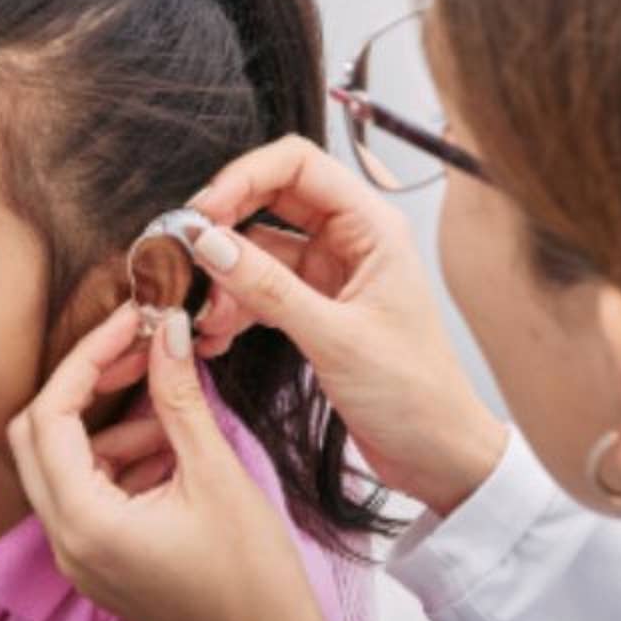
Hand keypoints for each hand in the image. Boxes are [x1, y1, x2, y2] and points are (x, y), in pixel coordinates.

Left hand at [8, 302, 341, 620]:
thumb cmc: (255, 577)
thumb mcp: (217, 474)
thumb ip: (179, 397)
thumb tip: (165, 329)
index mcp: (84, 524)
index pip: (50, 416)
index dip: (87, 358)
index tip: (130, 322)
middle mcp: (65, 544)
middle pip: (36, 436)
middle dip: (84, 386)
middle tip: (137, 350)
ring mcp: (78, 558)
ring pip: (62, 463)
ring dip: (108, 426)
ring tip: (170, 413)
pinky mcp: (98, 562)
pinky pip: (87, 493)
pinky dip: (119, 460)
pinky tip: (170, 449)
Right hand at [188, 135, 507, 514]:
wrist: (437, 456)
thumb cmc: (415, 395)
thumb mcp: (335, 339)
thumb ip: (268, 288)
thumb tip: (209, 243)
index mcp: (372, 227)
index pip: (298, 164)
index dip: (244, 176)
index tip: (203, 212)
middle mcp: (350, 240)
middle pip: (270, 199)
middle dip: (223, 225)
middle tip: (183, 254)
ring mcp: (330, 273)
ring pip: (258, 248)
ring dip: (224, 276)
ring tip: (201, 314)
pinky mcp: (314, 307)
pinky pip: (259, 287)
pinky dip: (233, 306)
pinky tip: (214, 333)